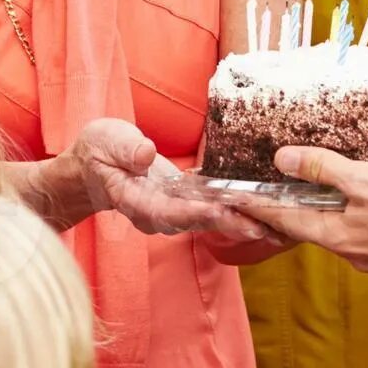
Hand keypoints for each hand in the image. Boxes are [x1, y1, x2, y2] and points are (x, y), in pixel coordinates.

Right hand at [75, 118, 272, 248]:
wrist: (93, 167)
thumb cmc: (98, 151)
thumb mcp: (105, 141)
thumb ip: (124, 149)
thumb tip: (145, 154)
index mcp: (135, 200)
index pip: (168, 210)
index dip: (195, 211)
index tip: (220, 210)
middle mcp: (156, 213)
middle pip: (196, 222)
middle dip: (229, 225)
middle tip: (263, 226)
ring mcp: (171, 210)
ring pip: (208, 220)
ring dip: (240, 222)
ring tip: (275, 224)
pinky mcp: (183, 202)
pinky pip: (212, 209)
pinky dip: (237, 211)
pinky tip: (265, 211)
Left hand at [228, 148, 367, 271]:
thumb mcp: (366, 180)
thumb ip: (324, 170)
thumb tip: (283, 160)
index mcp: (337, 237)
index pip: (283, 220)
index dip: (256, 206)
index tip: (230, 199)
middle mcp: (349, 251)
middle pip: (306, 226)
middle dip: (284, 208)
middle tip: (262, 190)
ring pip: (333, 227)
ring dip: (317, 209)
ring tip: (303, 188)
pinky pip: (356, 227)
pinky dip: (345, 212)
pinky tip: (351, 198)